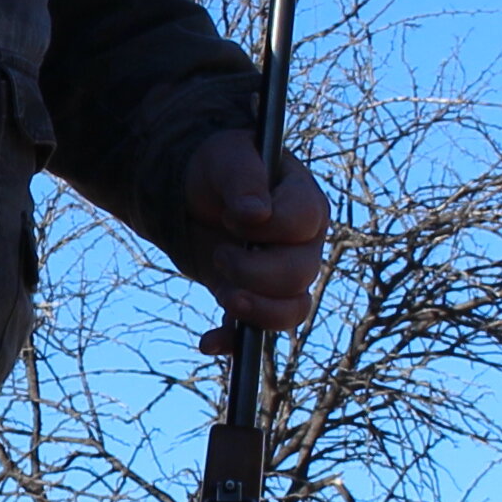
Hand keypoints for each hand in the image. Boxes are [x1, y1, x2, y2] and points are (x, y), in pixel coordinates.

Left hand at [184, 132, 330, 333]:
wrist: (196, 193)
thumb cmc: (221, 168)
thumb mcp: (228, 158)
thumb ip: (244, 179)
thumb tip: (255, 214)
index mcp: (306, 204)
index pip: (303, 223)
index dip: (267, 227)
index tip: (234, 217)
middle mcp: (304, 246)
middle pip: (299, 274)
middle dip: (254, 272)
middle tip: (219, 254)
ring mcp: (283, 277)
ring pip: (291, 311)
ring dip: (255, 310)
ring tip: (224, 295)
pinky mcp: (255, 299)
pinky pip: (256, 332)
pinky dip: (233, 343)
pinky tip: (209, 342)